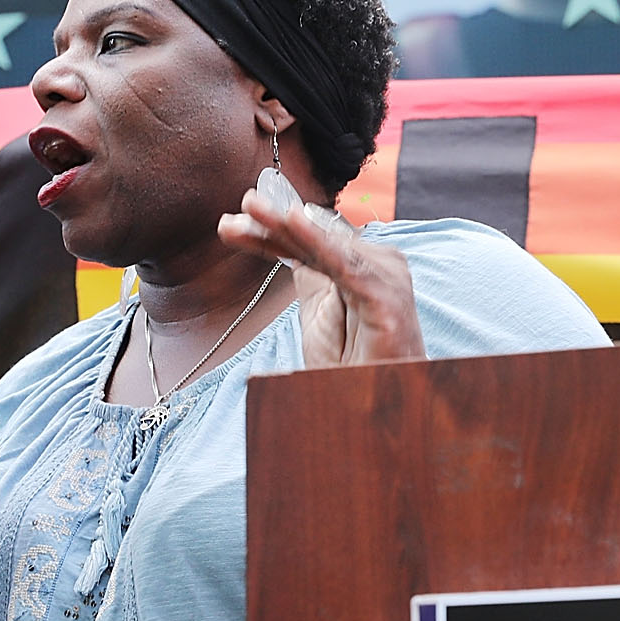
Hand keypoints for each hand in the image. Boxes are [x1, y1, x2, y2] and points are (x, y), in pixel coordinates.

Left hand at [219, 176, 423, 368]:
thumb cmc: (353, 370)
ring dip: (287, 226)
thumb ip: (312, 280)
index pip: (310, 242)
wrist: (372, 413)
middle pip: (317, 237)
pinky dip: (318, 241)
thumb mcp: (320, 317)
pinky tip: (292, 220)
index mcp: (361, 268)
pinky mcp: (387, 297)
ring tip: (253, 208)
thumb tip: (292, 251)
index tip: (232, 226)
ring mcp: (386, 279)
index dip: (271, 232)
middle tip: (239, 207)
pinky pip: (345, 264)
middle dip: (273, 223)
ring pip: (326, 244)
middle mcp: (377, 267)